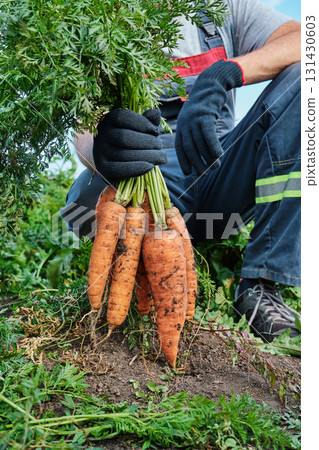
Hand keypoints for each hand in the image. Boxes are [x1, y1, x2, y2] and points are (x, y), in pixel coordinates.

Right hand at [93, 108, 166, 180]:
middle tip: (160, 146)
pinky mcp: (103, 168)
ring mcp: (100, 152)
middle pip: (124, 137)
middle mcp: (101, 134)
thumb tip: (156, 112)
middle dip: (147, 141)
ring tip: (161, 157)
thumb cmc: (130, 140)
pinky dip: (137, 168)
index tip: (156, 130)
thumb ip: (147, 120)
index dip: (142, 123)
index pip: (123, 117)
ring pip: (124, 154)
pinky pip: (119, 169)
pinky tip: (150, 166)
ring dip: (147, 156)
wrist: (111, 159)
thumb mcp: (137, 128)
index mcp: (109, 119)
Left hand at [175, 60, 243, 174]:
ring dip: (208, 158)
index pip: (180, 148)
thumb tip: (200, 154)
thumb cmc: (206, 105)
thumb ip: (195, 133)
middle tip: (204, 173)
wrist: (211, 84)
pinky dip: (214, 147)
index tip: (188, 172)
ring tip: (215, 167)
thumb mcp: (196, 119)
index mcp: (181, 126)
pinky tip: (219, 156)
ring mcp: (194, 119)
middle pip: (190, 148)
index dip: (184, 161)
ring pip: (200, 144)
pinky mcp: (205, 115)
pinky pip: (209, 136)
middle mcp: (185, 123)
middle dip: (197, 163)